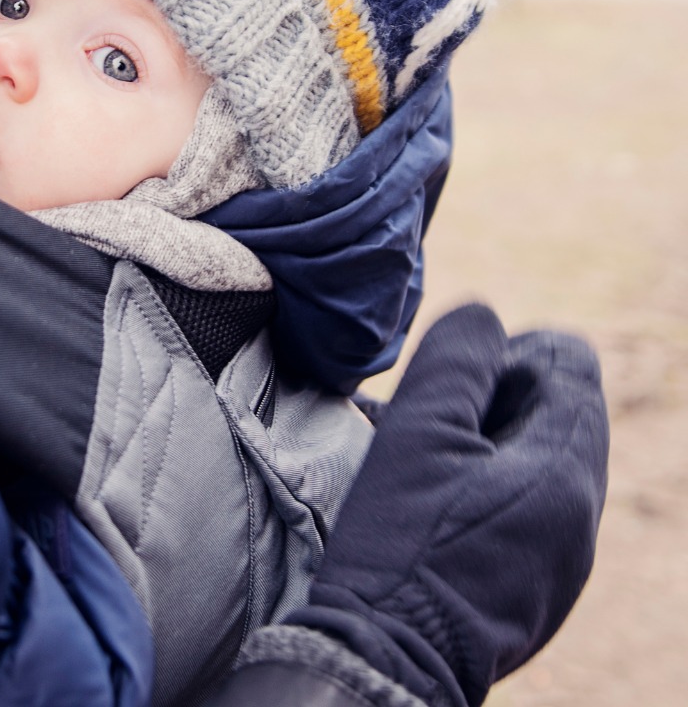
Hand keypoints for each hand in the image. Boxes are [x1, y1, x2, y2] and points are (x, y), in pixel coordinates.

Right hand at [290, 303, 608, 705]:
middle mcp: (585, 515)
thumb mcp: (420, 430)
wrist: (387, 656)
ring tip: (428, 463)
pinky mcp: (541, 587)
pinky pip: (531, 507)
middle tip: (431, 422)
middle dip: (495, 398)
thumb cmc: (402, 540)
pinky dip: (489, 486)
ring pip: (541, 458)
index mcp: (567, 470)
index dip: (508, 352)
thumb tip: (484, 316)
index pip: (570, 362)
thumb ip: (457, 358)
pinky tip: (438, 506)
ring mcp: (567, 559)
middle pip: (560, 409)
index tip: (451, 385)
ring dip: (488, 441)